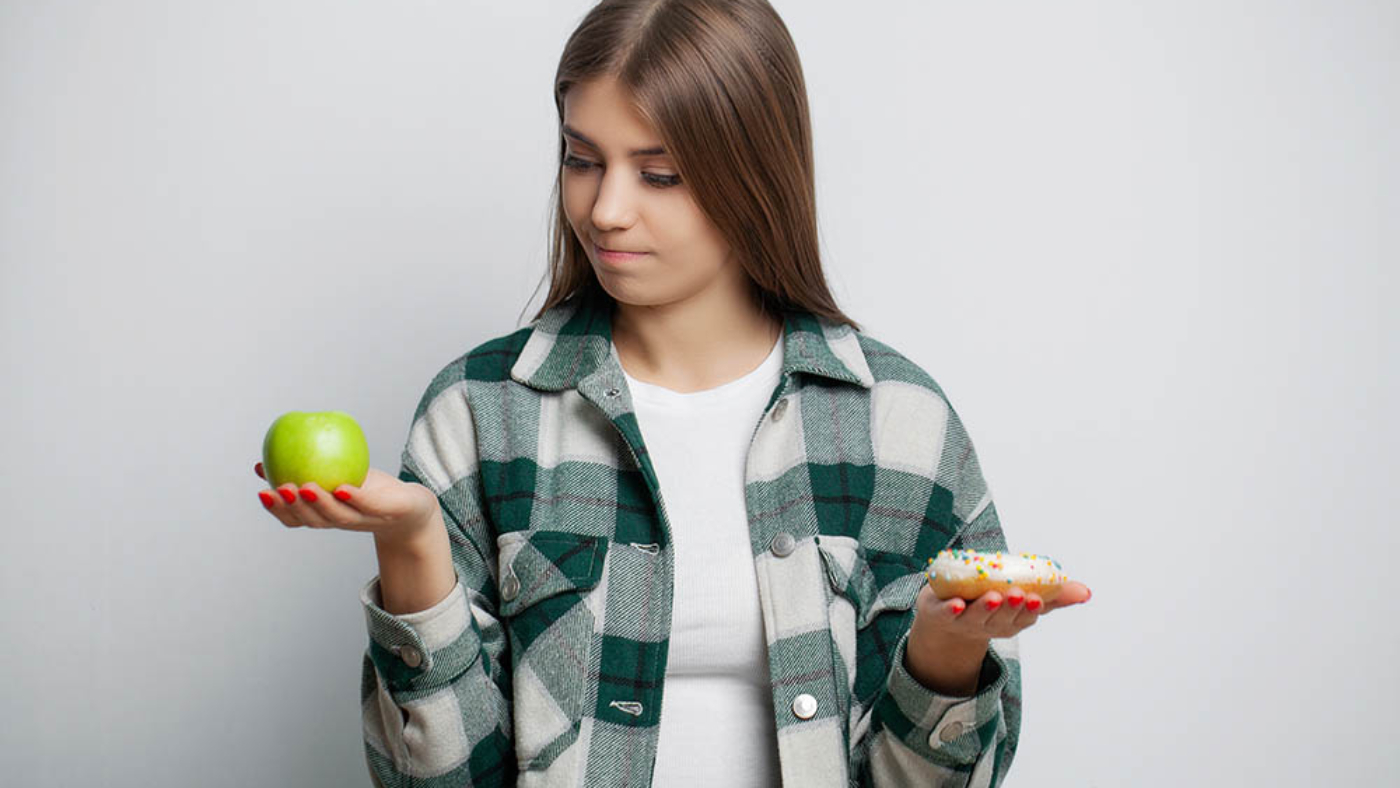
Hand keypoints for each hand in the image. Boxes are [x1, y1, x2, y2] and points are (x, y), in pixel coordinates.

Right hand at [253, 462, 438, 543]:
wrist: (411, 507)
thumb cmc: (369, 490)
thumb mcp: (336, 476)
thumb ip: (307, 467)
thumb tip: (267, 455)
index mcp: (326, 515)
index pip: (296, 519)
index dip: (277, 510)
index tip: (261, 492)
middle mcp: (342, 521)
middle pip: (313, 520)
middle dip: (293, 507)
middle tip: (278, 489)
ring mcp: (364, 519)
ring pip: (337, 516)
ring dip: (319, 503)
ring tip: (304, 487)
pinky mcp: (386, 512)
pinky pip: (367, 506)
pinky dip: (353, 498)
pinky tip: (341, 487)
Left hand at [912, 580, 1091, 642]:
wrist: (945, 615)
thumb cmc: (992, 603)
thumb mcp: (1023, 599)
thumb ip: (1052, 595)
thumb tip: (1087, 592)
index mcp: (1010, 622)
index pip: (1023, 618)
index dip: (1030, 609)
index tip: (1036, 597)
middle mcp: (988, 625)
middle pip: (1001, 619)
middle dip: (1011, 608)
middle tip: (1018, 594)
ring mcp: (963, 621)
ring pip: (975, 617)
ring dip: (985, 608)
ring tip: (993, 596)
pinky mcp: (940, 613)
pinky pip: (945, 614)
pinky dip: (949, 609)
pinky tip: (955, 602)